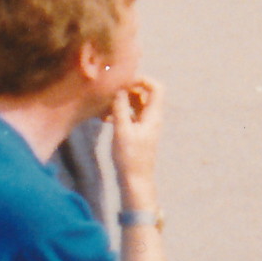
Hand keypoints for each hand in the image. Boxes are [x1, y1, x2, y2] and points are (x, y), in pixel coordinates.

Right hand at [107, 73, 162, 190]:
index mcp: (153, 115)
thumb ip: (120, 109)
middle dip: (128, 90)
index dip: (142, 80)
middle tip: (110, 93)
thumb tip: (119, 89)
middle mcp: (152, 118)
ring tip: (104, 106)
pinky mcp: (137, 133)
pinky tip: (105, 119)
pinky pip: (130, 116)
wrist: (135, 180)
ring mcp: (145, 125)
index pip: (156, 87)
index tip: (124, 82)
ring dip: (121, 102)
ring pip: (135, 105)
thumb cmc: (130, 157)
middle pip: (145, 94)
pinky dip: (120, 113)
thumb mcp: (122, 131)